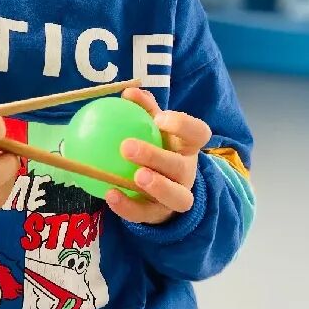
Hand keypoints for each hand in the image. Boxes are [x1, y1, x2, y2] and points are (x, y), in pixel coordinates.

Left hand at [106, 88, 210, 224]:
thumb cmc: (156, 147)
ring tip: (135, 177)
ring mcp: (177, 196)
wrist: (160, 189)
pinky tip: (109, 194)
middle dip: (156, 157)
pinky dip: (128, 206)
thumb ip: (143, 109)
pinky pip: (146, 214)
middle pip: (179, 167)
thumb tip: (128, 92)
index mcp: (188, 147)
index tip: (158, 118)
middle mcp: (186, 173)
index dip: (183, 125)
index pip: (198, 133)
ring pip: (176, 197)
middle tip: (126, 146)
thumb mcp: (152, 128)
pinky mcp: (160, 216)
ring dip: (156, 186)